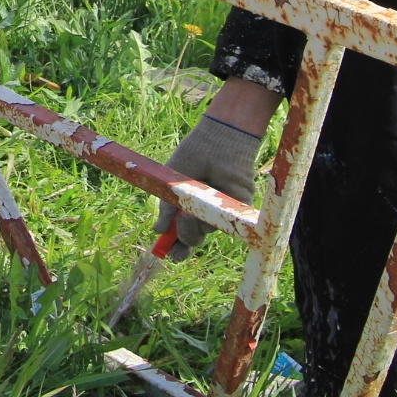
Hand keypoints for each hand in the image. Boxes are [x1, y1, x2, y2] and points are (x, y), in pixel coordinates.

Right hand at [153, 115, 260, 252]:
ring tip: (187, 213)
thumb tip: (158, 231)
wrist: (217, 142)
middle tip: (176, 230)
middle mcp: (204, 211)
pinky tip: (202, 206)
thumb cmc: (192, 156)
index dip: (175, 246)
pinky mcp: (238, 207)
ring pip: (207, 232)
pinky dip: (212, 217)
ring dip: (193, 227)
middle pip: (194, 238)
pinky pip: (226, 222)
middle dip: (183, 239)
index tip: (166, 254)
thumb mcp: (171, 184)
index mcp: (187, 207)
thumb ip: (166, 209)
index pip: (181, 233)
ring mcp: (221, 210)